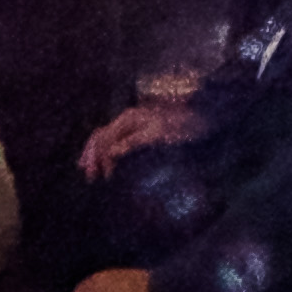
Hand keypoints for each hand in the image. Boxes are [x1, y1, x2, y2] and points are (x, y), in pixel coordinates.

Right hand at [77, 93, 200, 180]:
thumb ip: (134, 142)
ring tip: (96, 173)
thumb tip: (113, 153)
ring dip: (100, 155)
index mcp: (128, 118)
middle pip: (101, 136)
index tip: (94, 174)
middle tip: (89, 175)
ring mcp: (133, 126)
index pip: (103, 137)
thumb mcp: (159, 133)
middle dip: (93, 155)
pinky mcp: (141, 133)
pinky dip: (111, 154)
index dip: (96, 155)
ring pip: (108, 139)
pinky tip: (111, 165)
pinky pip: (119, 143)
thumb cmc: (182, 124)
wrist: (202, 116)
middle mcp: (127, 120)